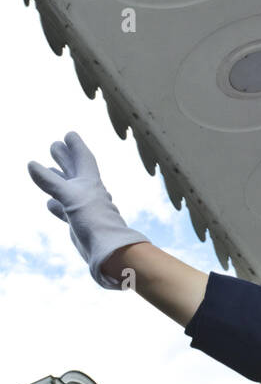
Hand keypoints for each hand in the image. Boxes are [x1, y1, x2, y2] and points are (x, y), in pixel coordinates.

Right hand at [28, 131, 149, 288]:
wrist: (105, 248)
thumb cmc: (92, 219)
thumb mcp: (69, 195)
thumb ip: (50, 181)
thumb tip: (31, 164)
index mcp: (90, 181)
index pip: (83, 157)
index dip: (76, 146)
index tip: (69, 134)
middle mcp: (88, 191)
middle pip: (74, 170)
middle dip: (65, 157)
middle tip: (54, 145)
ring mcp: (83, 207)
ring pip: (68, 188)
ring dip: (59, 178)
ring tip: (49, 168)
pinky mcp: (78, 222)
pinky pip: (65, 209)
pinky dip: (56, 204)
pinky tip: (49, 203)